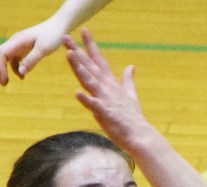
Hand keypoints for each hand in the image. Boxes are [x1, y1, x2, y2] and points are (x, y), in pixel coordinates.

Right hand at [0, 18, 65, 84]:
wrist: (58, 26)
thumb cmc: (52, 36)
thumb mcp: (43, 49)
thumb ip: (32, 60)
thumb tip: (21, 72)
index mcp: (17, 41)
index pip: (1, 54)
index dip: (0, 68)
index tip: (4, 80)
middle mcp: (15, 42)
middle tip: (1, 84)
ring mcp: (18, 44)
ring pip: (4, 57)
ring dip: (3, 70)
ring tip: (5, 83)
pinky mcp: (23, 48)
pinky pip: (14, 59)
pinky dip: (14, 69)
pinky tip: (22, 77)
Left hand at [64, 29, 147, 148]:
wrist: (140, 136)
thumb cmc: (133, 119)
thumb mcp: (131, 96)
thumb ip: (128, 80)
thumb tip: (131, 66)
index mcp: (112, 84)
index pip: (99, 61)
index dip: (91, 46)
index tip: (83, 31)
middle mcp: (107, 88)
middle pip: (90, 67)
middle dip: (78, 52)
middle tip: (65, 37)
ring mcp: (106, 100)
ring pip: (89, 81)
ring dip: (79, 68)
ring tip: (70, 55)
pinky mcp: (106, 114)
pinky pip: (94, 106)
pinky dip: (86, 100)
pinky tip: (77, 93)